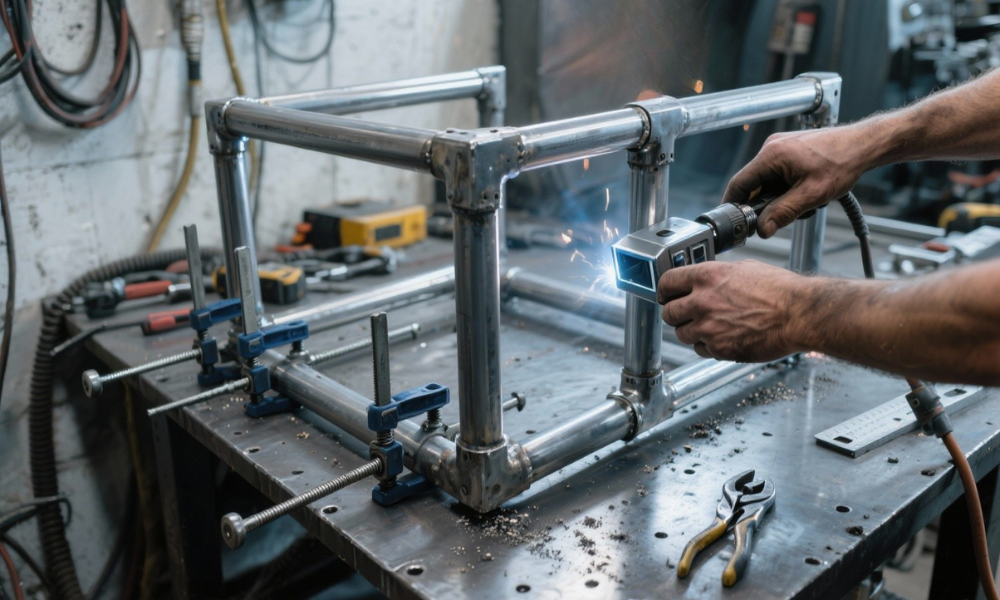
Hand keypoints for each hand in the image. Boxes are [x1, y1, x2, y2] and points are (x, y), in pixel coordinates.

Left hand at [657, 260, 808, 361]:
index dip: (665, 291)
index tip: (666, 295)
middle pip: (668, 313)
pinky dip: (707, 346)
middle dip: (676, 313)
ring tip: (711, 326)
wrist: (799, 314)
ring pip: (682, 334)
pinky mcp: (719, 349)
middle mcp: (702, 302)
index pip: (666, 283)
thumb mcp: (743, 269)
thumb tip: (703, 280)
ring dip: (691, 331)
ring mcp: (708, 328)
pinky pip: (700, 350)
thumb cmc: (779, 290)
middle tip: (686, 313)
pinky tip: (724, 337)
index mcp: (706, 277)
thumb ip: (716, 275)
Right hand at [722, 127, 870, 237]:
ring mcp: (780, 146)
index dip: (733, 205)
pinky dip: (788, 187)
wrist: (864, 145)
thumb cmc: (842, 163)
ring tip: (806, 200)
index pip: (739, 184)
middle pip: (754, 184)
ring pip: (768, 181)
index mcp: (771, 155)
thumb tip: (762, 230)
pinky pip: (778, 173)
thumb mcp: (811, 195)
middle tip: (786, 215)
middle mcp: (772, 147)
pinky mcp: (790, 149)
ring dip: (781, 197)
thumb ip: (783, 213)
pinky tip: (808, 190)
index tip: (734, 222)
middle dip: (767, 204)